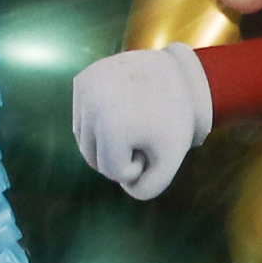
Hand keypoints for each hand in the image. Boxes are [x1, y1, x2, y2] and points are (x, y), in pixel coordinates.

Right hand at [71, 43, 211, 199]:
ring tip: (133, 119)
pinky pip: (82, 119)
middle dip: (120, 153)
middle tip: (144, 132)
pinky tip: (121, 107)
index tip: (153, 145)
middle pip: (93, 157)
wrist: (179, 74)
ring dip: (108, 139)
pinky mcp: (82, 80)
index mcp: (112, 126)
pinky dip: (99, 122)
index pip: (111, 171)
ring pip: (85, 140)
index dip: (136, 166)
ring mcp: (85, 89)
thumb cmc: (176, 120)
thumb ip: (147, 188)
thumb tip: (121, 186)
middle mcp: (92, 105)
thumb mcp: (170, 160)